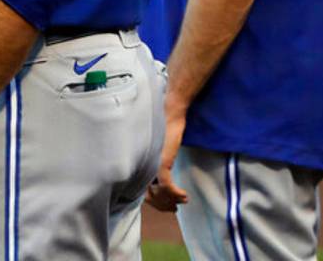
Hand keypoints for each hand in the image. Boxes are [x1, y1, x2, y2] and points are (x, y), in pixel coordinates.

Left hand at [146, 97, 188, 211]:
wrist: (169, 114)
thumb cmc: (163, 128)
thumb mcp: (157, 149)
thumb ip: (155, 163)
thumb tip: (158, 181)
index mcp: (138, 165)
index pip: (142, 192)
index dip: (156, 203)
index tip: (168, 206)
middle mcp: (141, 167)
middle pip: (149, 196)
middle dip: (164, 205)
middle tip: (175, 208)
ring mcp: (151, 166)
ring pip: (159, 194)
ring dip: (172, 200)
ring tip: (183, 201)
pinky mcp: (161, 163)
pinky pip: (167, 186)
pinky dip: (176, 194)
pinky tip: (184, 195)